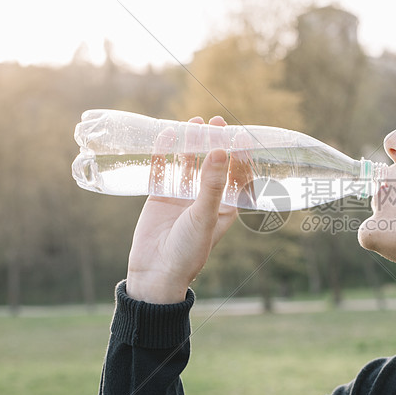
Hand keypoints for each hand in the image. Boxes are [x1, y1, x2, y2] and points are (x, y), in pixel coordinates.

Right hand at [125, 116, 238, 303]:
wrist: (156, 273)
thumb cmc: (188, 250)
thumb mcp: (204, 216)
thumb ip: (211, 183)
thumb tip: (220, 150)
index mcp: (225, 207)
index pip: (236, 175)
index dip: (239, 154)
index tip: (239, 134)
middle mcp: (205, 199)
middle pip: (212, 164)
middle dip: (214, 142)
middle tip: (216, 121)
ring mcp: (182, 197)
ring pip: (188, 163)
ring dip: (191, 143)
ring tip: (194, 121)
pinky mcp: (160, 197)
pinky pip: (163, 170)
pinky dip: (164, 153)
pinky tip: (165, 135)